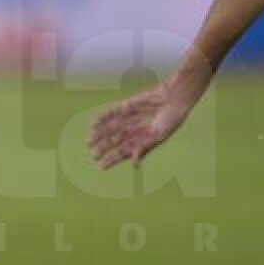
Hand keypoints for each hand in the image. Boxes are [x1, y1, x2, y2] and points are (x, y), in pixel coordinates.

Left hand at [87, 79, 202, 168]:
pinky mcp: (125, 107)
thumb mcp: (159, 137)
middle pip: (113, 141)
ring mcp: (127, 119)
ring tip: (89, 141)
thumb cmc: (171, 119)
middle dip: (103, 148)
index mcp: (140, 141)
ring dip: (99, 134)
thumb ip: (144, 148)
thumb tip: (134, 164)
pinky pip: (111, 113)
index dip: (112, 160)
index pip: (123, 153)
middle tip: (93, 154)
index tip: (101, 166)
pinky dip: (102, 118)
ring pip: (109, 128)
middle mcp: (132, 131)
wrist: (174, 98)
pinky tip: (93, 123)